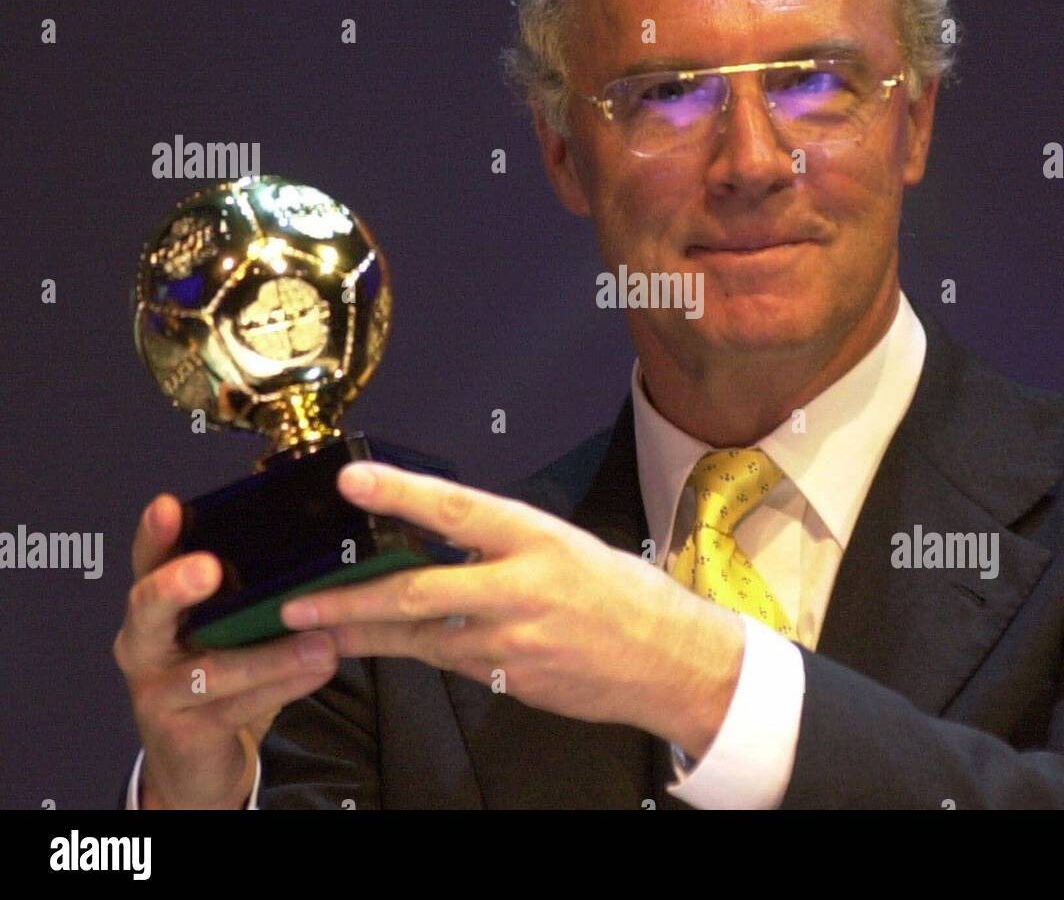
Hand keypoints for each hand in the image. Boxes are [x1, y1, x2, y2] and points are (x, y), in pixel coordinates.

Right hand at [113, 494, 340, 808]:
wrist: (193, 760)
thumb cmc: (218, 670)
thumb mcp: (224, 625)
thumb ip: (246, 586)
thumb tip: (312, 532)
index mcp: (156, 606)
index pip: (148, 561)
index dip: (154, 534)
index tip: (167, 505)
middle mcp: (144, 644)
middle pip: (148, 610)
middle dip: (175, 586)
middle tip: (208, 569)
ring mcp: (158, 692)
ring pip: (211, 670)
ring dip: (270, 656)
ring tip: (320, 642)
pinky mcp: (184, 733)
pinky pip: (237, 707)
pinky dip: (284, 685)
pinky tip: (321, 667)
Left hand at [280, 462, 745, 756]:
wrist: (670, 662)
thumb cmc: (624, 595)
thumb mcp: (568, 546)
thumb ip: (504, 542)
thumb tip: (442, 534)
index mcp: (538, 539)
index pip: (459, 509)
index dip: (401, 491)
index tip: (351, 479)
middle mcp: (522, 588)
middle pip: (419, 592)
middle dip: (350, 600)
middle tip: (298, 604)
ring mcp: (514, 640)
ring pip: (420, 638)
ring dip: (363, 634)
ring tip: (316, 630)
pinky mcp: (511, 678)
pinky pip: (449, 662)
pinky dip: (413, 652)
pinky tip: (382, 646)